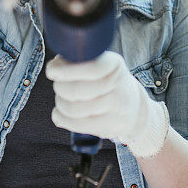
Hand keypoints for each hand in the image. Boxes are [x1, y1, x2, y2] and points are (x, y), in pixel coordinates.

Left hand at [45, 51, 169, 158]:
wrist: (135, 109)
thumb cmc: (108, 83)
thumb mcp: (101, 64)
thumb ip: (79, 61)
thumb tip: (56, 65)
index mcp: (114, 64)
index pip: (90, 68)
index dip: (65, 70)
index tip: (52, 71)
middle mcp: (118, 86)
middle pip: (75, 90)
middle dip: (59, 87)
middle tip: (59, 85)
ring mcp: (116, 108)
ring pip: (73, 108)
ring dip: (60, 103)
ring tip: (62, 100)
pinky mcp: (110, 127)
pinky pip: (75, 124)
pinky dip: (61, 118)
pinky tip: (59, 114)